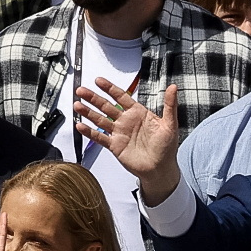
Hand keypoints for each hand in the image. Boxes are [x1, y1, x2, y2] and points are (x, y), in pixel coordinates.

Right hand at [72, 76, 178, 192]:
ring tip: (77, 105)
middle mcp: (126, 121)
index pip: (121, 97)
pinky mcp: (115, 146)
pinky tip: (81, 126)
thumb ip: (169, 105)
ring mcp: (119, 133)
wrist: (160, 170)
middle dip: (93, 98)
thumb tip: (174, 87)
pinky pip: (100, 137)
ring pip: (100, 120)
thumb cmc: (167, 148)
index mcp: (138, 113)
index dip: (109, 88)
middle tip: (81, 90)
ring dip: (88, 112)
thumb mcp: (170, 124)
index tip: (98, 80)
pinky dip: (89, 132)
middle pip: (106, 106)